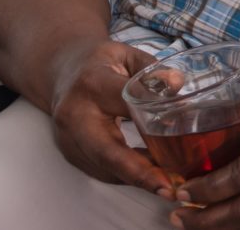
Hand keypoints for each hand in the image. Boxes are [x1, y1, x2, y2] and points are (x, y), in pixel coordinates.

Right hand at [41, 36, 172, 195]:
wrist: (60, 71)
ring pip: (103, 166)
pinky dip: (125, 175)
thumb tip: (178, 85)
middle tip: (167, 186)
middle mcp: (75, 114)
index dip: (152, 121)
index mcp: (93, 84)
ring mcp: (67, 137)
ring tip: (168, 183)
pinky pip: (99, 169)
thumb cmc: (100, 61)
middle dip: (138, 171)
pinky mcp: (69, 151)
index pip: (125, 104)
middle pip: (106, 150)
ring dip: (136, 178)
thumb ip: (153, 70)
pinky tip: (150, 175)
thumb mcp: (127, 54)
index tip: (179, 136)